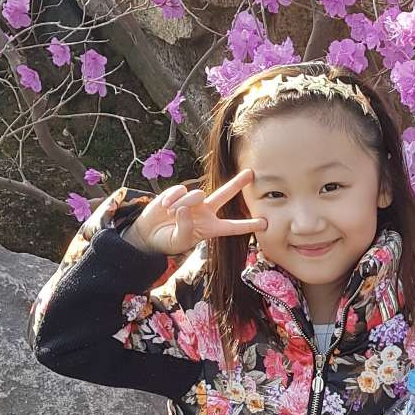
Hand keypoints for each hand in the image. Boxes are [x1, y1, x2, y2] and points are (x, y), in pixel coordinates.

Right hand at [124, 167, 264, 255]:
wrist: (148, 234)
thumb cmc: (167, 241)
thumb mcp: (179, 241)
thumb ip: (185, 227)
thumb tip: (184, 208)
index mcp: (210, 228)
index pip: (232, 227)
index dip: (248, 225)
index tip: (265, 223)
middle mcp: (205, 212)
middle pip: (224, 195)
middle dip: (237, 183)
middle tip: (251, 173)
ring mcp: (192, 201)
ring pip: (196, 195)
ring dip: (183, 204)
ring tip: (171, 214)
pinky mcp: (178, 193)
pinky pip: (180, 190)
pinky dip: (172, 199)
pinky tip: (165, 206)